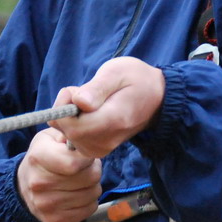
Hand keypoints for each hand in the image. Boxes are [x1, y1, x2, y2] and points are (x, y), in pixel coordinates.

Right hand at [17, 127, 101, 221]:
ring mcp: (46, 205)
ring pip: (92, 194)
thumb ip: (67, 132)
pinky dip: (89, 201)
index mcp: (38, 157)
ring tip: (80, 181)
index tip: (85, 156)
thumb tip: (81, 135)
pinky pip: (89, 209)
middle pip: (89, 178)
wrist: (25, 186)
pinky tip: (77, 195)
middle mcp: (39, 184)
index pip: (75, 163)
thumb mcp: (49, 137)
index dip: (88, 158)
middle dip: (93, 170)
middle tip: (84, 168)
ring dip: (92, 186)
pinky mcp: (55, 221)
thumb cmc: (43, 157)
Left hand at [49, 57, 165, 160]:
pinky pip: (75, 140)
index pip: (74, 126)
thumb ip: (97, 88)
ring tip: (88, 103)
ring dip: (70, 118)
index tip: (74, 90)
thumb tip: (79, 102)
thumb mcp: (117, 72)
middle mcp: (108, 140)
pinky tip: (88, 114)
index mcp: (114, 120)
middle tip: (80, 93)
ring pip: (69, 137)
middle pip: (68, 133)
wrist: (157, 97)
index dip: (64, 107)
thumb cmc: (135, 79)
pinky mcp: (100, 149)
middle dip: (65, 111)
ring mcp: (104, 148)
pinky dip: (74, 126)